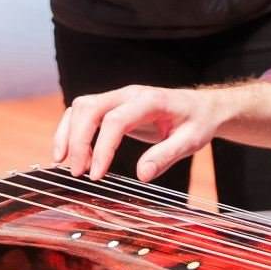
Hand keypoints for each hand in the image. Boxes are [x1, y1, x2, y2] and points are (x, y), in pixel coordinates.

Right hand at [51, 80, 270, 181]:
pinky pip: (82, 113)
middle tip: (78, 173)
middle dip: (77, 140)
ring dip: (69, 134)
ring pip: (81, 107)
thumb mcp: (191, 141)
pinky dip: (70, 131)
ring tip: (68, 165)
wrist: (202, 107)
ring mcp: (118, 97)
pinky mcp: (112, 106)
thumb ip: (167, 156)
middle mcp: (129, 94)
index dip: (102, 147)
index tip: (96, 175)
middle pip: (90, 108)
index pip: (115, 120)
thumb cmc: (197, 123)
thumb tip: (142, 174)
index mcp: (150, 101)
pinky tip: (69, 155)